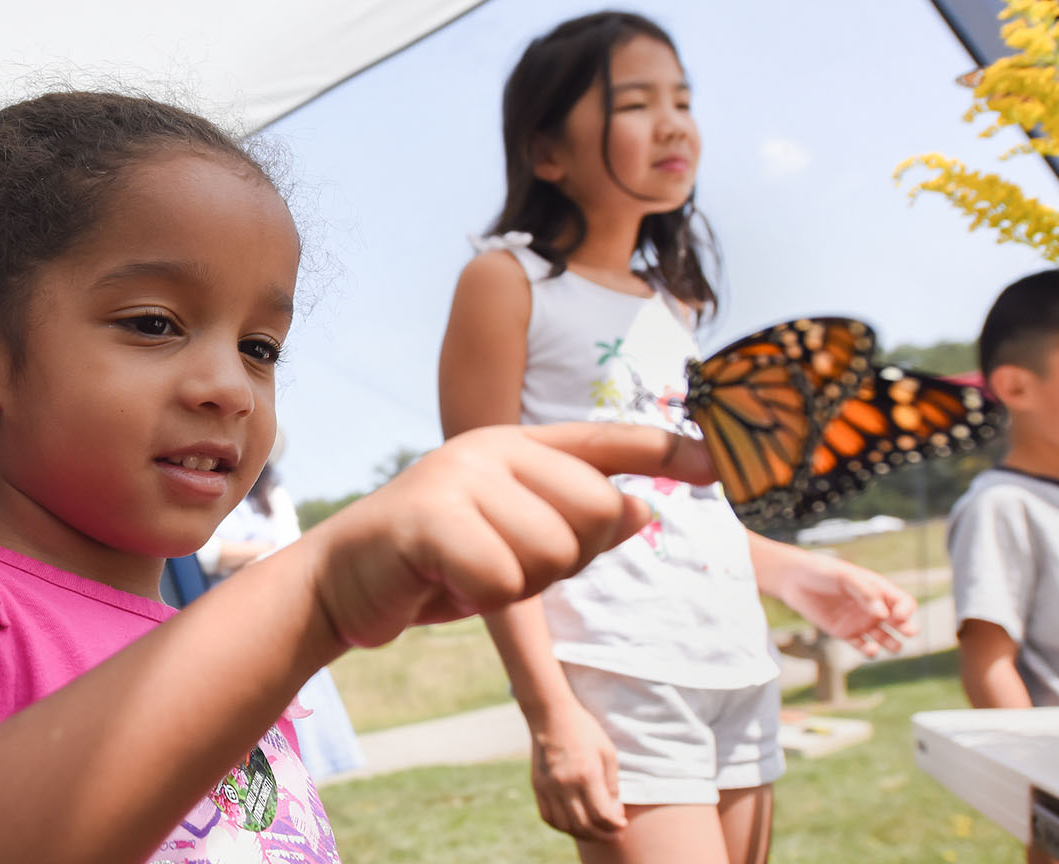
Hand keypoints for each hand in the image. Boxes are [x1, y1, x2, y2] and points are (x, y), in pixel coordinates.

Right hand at [302, 423, 709, 647]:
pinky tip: (443, 584)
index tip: (717, 466)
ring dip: (518, 584)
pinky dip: (481, 597)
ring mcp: (459, 475)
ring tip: (468, 573)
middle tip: (504, 564)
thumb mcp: (512, 539)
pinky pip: (504, 578)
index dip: (666, 452)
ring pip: (553, 551)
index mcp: (516, 446)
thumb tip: (640, 510)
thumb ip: (571, 522)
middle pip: (596, 511)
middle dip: (565, 559)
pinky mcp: (429, 517)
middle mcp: (492, 448)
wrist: (341, 583)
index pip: (606, 442)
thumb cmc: (436, 564)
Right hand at [528, 700, 626, 840]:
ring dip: (583, 834)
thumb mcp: (607, 752)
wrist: (550, 714)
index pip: (602, 815)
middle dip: (603, 835)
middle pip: (584, 825)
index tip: (623, 824)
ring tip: (596, 831)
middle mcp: (565, 784)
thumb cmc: (584, 730)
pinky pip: (549, 817)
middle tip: (614, 834)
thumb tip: (614, 812)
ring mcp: (548, 787)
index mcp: (586, 774)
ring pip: (565, 826)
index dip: (615, 825)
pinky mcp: (537, 787)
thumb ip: (612, 785)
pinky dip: (563, 827)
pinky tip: (575, 823)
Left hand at [777, 552, 918, 655]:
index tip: (899, 615)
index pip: (903, 602)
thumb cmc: (821, 571)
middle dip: (908, 628)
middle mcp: (873, 608)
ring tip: (894, 646)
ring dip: (892, 644)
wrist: (794, 580)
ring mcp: (861, 622)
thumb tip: (883, 613)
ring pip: (885, 638)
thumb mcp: (844, 576)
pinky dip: (869, 651)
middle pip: (899, 623)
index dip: (906, 610)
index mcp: (878, 590)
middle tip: (909, 632)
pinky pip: (863, 647)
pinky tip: (869, 650)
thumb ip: (864, 591)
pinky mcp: (846, 633)